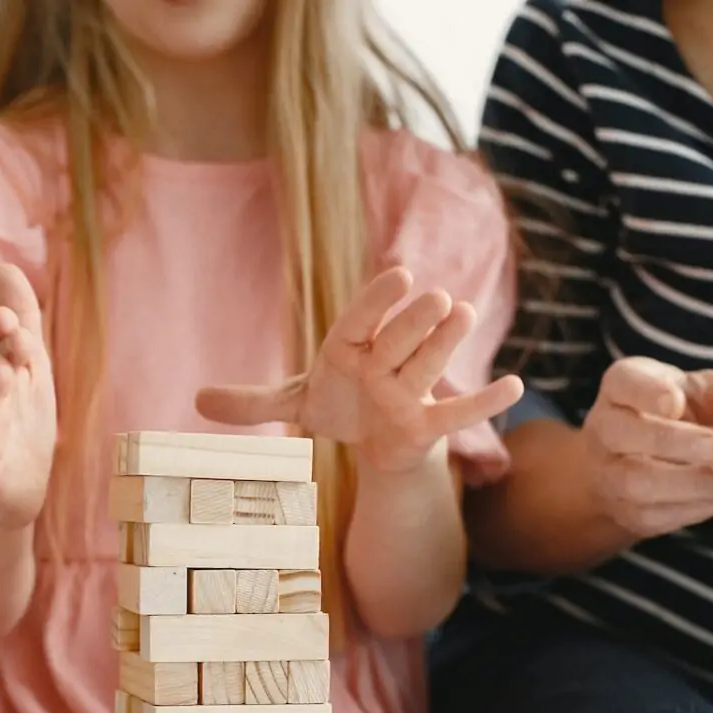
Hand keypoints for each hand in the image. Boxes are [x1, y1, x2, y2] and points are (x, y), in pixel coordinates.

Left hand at [195, 267, 523, 474]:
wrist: (370, 437)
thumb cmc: (337, 404)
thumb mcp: (293, 403)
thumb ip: (252, 401)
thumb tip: (196, 399)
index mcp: (347, 347)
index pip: (360, 318)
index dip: (377, 299)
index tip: (397, 275)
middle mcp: (383, 361)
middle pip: (398, 338)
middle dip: (413, 320)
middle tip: (432, 296)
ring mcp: (409, 388)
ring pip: (428, 364)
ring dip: (447, 341)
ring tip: (463, 312)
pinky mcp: (427, 423)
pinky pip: (458, 413)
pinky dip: (485, 401)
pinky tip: (516, 386)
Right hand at [582, 357, 712, 537]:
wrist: (640, 464)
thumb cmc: (676, 418)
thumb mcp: (699, 394)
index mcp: (622, 387)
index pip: (623, 383)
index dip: (647, 393)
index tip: (675, 402)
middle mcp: (605, 429)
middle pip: (622, 434)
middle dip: (670, 441)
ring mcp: (609, 474)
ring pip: (636, 482)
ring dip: (689, 483)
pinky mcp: (625, 511)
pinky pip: (654, 514)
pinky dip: (695, 507)